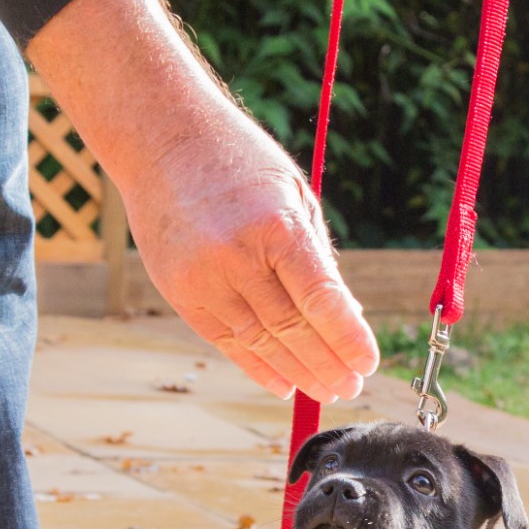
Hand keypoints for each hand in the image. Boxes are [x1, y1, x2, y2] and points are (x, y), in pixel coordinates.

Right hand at [25, 0, 378, 401]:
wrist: (160, 139)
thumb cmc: (238, 161)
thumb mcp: (292, 195)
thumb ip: (316, 256)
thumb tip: (344, 316)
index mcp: (274, 225)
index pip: (320, 298)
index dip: (347, 337)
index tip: (368, 363)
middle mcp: (236, 256)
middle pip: (290, 329)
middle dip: (327, 363)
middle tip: (352, 385)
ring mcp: (202, 278)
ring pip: (258, 342)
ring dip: (296, 371)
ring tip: (325, 389)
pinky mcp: (179, 292)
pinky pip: (224, 340)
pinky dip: (256, 365)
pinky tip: (283, 382)